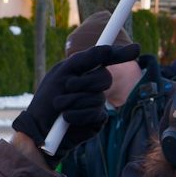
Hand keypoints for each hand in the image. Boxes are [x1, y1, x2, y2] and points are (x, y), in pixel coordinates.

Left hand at [11, 44, 139, 156]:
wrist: (38, 128)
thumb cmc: (47, 99)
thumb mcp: (63, 73)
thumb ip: (85, 60)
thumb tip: (107, 49)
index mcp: (85, 72)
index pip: (107, 60)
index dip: (121, 54)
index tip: (136, 48)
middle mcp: (93, 86)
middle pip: (104, 78)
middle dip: (84, 82)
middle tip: (67, 87)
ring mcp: (97, 103)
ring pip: (97, 97)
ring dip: (74, 101)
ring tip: (60, 107)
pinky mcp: (97, 119)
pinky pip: (95, 112)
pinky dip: (77, 114)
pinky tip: (67, 119)